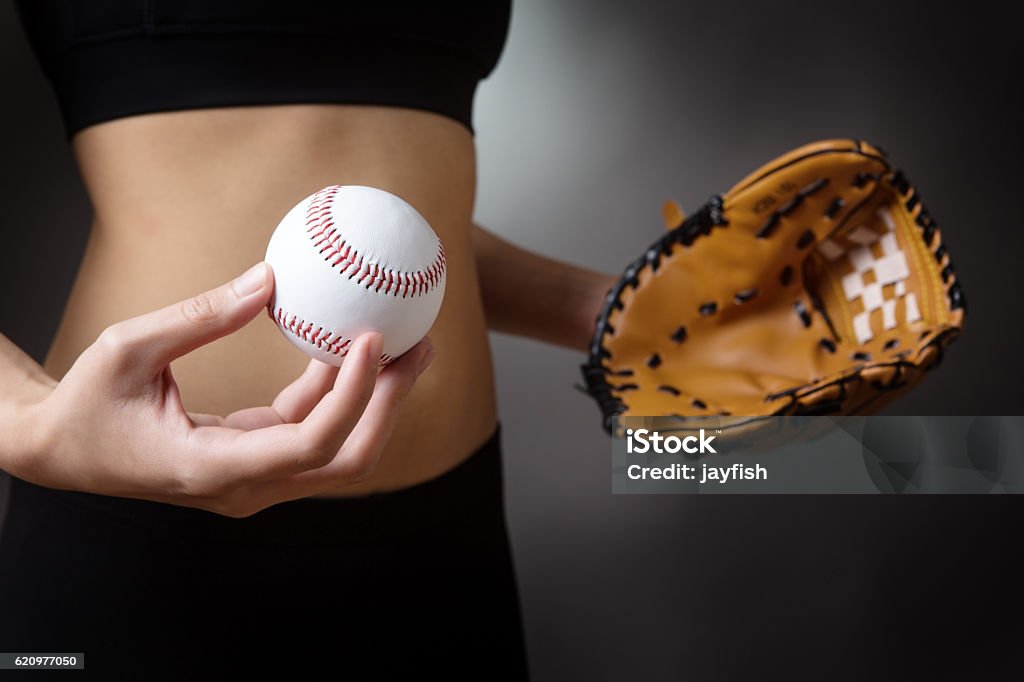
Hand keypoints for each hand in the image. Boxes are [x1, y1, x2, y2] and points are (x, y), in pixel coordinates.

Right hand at [8, 262, 435, 516]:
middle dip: (390, 404)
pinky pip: (311, 432)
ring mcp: (255, 481)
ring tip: (408, 344)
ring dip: (377, 401)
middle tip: (419, 346)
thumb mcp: (128, 348)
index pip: (310, 444)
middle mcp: (245, 488)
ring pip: (338, 452)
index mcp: (213, 470)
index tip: (374, 340)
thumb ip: (199, 317)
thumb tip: (268, 279)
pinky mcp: (257, 462)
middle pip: (346, 459)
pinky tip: (353, 349)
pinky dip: (338, 393)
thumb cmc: (87, 404)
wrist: (63, 451)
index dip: (354, 396)